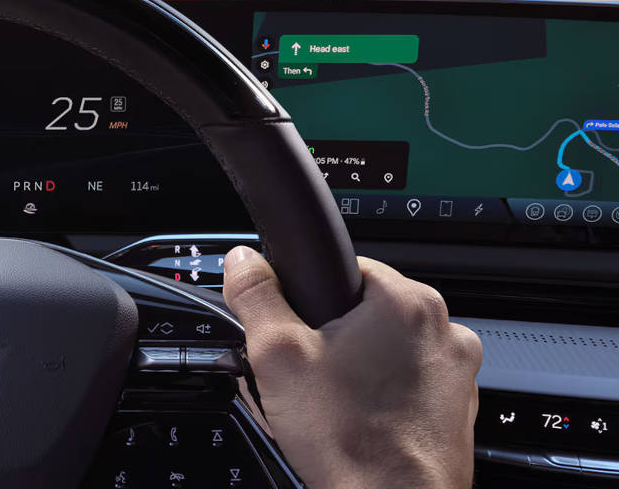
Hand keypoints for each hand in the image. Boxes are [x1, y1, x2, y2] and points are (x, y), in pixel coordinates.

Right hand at [223, 246, 481, 488]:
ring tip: (329, 404)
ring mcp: (456, 372)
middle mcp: (445, 330)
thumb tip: (245, 261)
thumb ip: (256, 296)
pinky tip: (354, 420)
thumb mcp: (277, 355)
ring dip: (354, 368)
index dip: (307, 298)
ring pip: (385, 350)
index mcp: (408, 301)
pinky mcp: (455, 407)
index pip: (345, 268)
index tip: (294, 330)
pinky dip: (381, 395)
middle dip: (328, 339)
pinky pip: (407, 384)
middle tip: (304, 375)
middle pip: (364, 312)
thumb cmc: (350, 440)